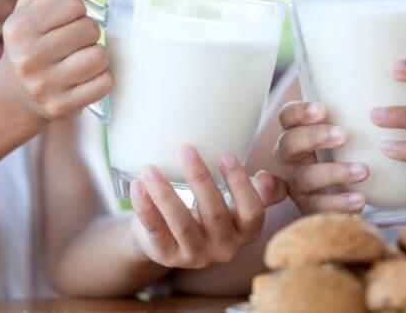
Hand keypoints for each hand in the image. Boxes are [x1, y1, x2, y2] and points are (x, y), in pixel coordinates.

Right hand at [0, 0, 112, 119]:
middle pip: (90, 28)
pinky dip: (101, 78)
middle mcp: (27, 58)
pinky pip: (104, 83)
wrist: (16, 92)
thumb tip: (81, 5)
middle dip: (89, 32)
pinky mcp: (61, 107)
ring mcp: (44, 86)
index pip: (74, 3)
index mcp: (18, 28)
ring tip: (83, 58)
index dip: (77, 10)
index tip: (67, 21)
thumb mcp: (26, 9)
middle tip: (76, 42)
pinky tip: (86, 78)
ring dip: (98, 55)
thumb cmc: (32, 41)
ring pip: (99, 56)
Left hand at [129, 145, 286, 268]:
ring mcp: (194, 256)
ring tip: (151, 168)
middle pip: (214, 214)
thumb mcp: (238, 202)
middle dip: (200, 180)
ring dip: (165, 194)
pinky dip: (145, 208)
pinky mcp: (166, 256)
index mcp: (245, 232)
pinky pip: (155, 231)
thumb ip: (261, 190)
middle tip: (186, 149)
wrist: (171, 238)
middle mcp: (224, 248)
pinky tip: (138, 186)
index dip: (241, 184)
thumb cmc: (210, 210)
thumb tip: (267, 178)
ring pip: (181, 224)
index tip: (226, 155)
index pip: (252, 212)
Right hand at [275, 102, 367, 213]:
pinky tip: (361, 199)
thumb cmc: (349, 146)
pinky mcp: (312, 208)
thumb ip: (353, 100)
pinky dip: (339, 203)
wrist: (354, 188)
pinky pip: (320, 207)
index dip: (300, 112)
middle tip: (344, 135)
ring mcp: (299, 185)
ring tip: (364, 170)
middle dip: (314, 138)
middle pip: (289, 145)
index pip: (287, 117)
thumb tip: (384, 55)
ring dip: (333, 172)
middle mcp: (292, 158)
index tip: (323, 109)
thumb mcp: (347, 121)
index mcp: (296, 131)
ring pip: (305, 178)